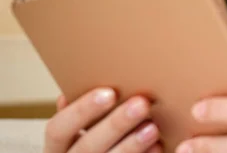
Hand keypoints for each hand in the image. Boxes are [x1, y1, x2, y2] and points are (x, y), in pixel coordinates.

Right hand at [44, 88, 160, 152]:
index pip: (57, 129)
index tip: (109, 92)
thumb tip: (70, 93)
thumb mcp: (76, 134)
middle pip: (87, 147)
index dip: (81, 111)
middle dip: (115, 125)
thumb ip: (79, 117)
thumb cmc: (93, 145)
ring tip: (153, 128)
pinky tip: (158, 147)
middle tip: (141, 103)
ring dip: (131, 146)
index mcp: (56, 149)